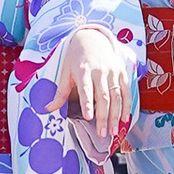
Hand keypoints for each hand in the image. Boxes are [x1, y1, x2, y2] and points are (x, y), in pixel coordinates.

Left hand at [56, 26, 135, 150]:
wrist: (92, 38)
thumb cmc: (76, 58)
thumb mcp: (65, 72)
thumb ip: (60, 92)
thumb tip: (47, 109)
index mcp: (83, 70)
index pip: (86, 89)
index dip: (88, 103)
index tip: (89, 117)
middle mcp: (100, 71)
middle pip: (103, 97)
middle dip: (103, 117)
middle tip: (102, 134)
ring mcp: (113, 71)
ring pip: (117, 96)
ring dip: (115, 116)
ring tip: (113, 132)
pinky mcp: (122, 72)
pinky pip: (126, 92)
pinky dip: (126, 106)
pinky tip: (124, 119)